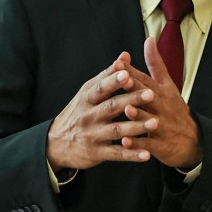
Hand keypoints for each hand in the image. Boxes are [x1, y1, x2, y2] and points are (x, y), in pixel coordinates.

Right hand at [46, 52, 155, 171]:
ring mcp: (93, 135)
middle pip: (112, 107)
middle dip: (131, 100)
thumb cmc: (78, 112)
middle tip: (151, 94)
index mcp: (87, 99)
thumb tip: (125, 56)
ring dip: (137, 127)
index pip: (100, 88)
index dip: (113, 81)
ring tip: (156, 123)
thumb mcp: (87, 93)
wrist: (55, 144)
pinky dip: (131, 155)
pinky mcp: (97, 153)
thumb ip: (107, 76)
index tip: (128, 74)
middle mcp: (89, 116)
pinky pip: (116, 154)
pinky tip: (147, 155)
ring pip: (117, 131)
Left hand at [119, 37, 201, 169]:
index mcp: (161, 91)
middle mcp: (161, 106)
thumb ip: (156, 64)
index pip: (145, 78)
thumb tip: (149, 40)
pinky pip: (147, 144)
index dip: (132, 71)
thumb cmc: (174, 110)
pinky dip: (137, 144)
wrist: (193, 140)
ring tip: (127, 109)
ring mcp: (161, 125)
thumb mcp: (168, 85)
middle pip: (146, 96)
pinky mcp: (161, 144)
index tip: (119, 62)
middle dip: (134, 88)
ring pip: (147, 119)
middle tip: (122, 80)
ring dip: (138, 115)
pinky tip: (126, 142)